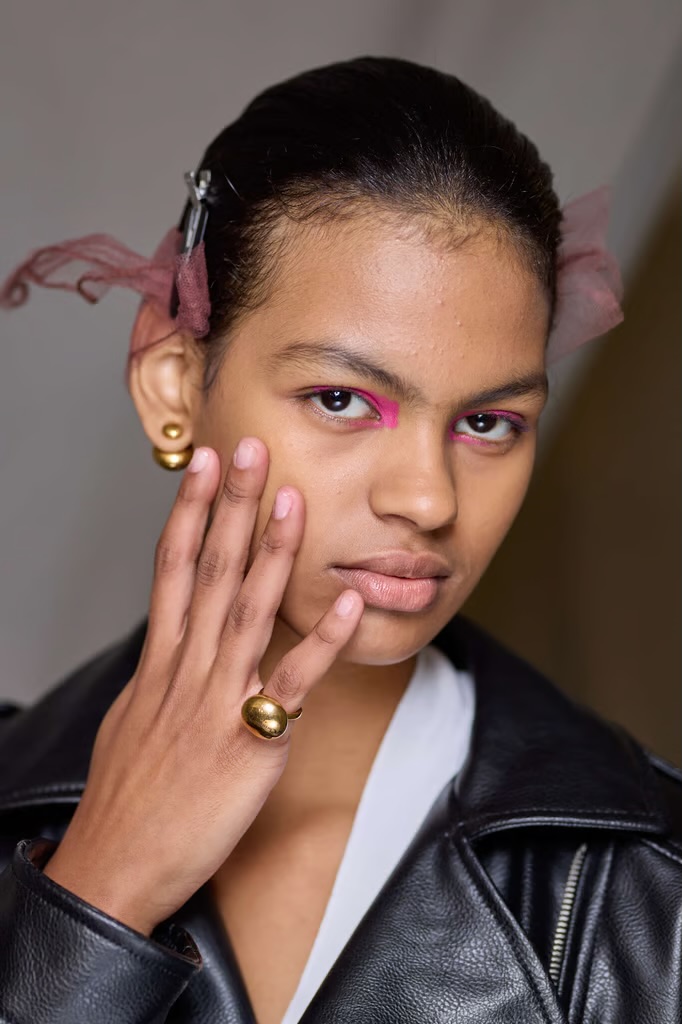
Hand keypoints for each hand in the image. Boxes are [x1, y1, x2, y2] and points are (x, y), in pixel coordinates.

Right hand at [42, 439, 363, 934]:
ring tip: (290, 498)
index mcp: (159, 662)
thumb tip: (171, 645)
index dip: (188, 511)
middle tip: (247, 448)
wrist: (116, 867)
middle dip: (229, 505)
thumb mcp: (131, 721)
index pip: (172, 568)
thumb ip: (159, 675)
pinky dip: (321, 639)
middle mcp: (186, 669)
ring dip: (271, 552)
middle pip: (208, 570)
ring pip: (246, 610)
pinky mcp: (252, 740)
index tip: (200, 464)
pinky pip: (292, 682)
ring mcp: (218, 701)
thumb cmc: (126, 799)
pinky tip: (346, 602)